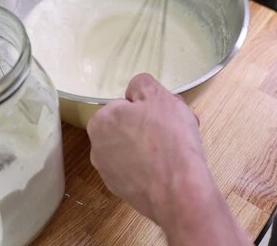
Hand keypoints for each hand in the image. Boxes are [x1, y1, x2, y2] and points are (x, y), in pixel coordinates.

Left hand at [87, 74, 251, 244]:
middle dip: (150, 126)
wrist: (179, 191)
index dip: (148, 107)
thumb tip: (136, 89)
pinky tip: (170, 169)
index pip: (125, 105)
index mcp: (101, 121)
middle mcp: (97, 147)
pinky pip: (139, 170)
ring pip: (134, 149)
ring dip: (152, 146)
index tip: (164, 114)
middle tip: (175, 129)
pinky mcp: (123, 191)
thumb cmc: (168, 140)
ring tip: (177, 150)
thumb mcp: (158, 95)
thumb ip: (141, 84)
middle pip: (129, 127)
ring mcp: (109, 173)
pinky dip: (152, 168)